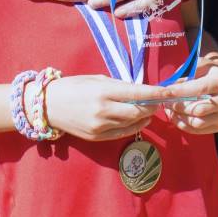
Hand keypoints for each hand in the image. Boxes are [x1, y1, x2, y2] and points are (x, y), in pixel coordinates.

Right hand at [44, 75, 170, 141]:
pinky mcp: (96, 137)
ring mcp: (100, 126)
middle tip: (159, 101)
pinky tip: (138, 121)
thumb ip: (118, 86)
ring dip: (144, 117)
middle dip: (152, 107)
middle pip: (138, 112)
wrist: (48, 106)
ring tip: (149, 110)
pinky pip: (122, 133)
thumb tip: (139, 90)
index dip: (156, 93)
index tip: (169, 92)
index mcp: (103, 91)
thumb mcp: (96, 79)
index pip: (137, 93)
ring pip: (132, 124)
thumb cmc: (72, 87)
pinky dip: (133, 127)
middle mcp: (103, 110)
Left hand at [159, 57, 217, 135]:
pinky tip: (175, 115)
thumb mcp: (199, 63)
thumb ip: (185, 72)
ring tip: (169, 109)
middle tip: (165, 101)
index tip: (165, 91)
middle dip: (178, 106)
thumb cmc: (208, 71)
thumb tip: (170, 85)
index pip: (200, 89)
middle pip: (197, 110)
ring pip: (197, 123)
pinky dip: (183, 124)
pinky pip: (197, 130)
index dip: (181, 91)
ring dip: (179, 117)